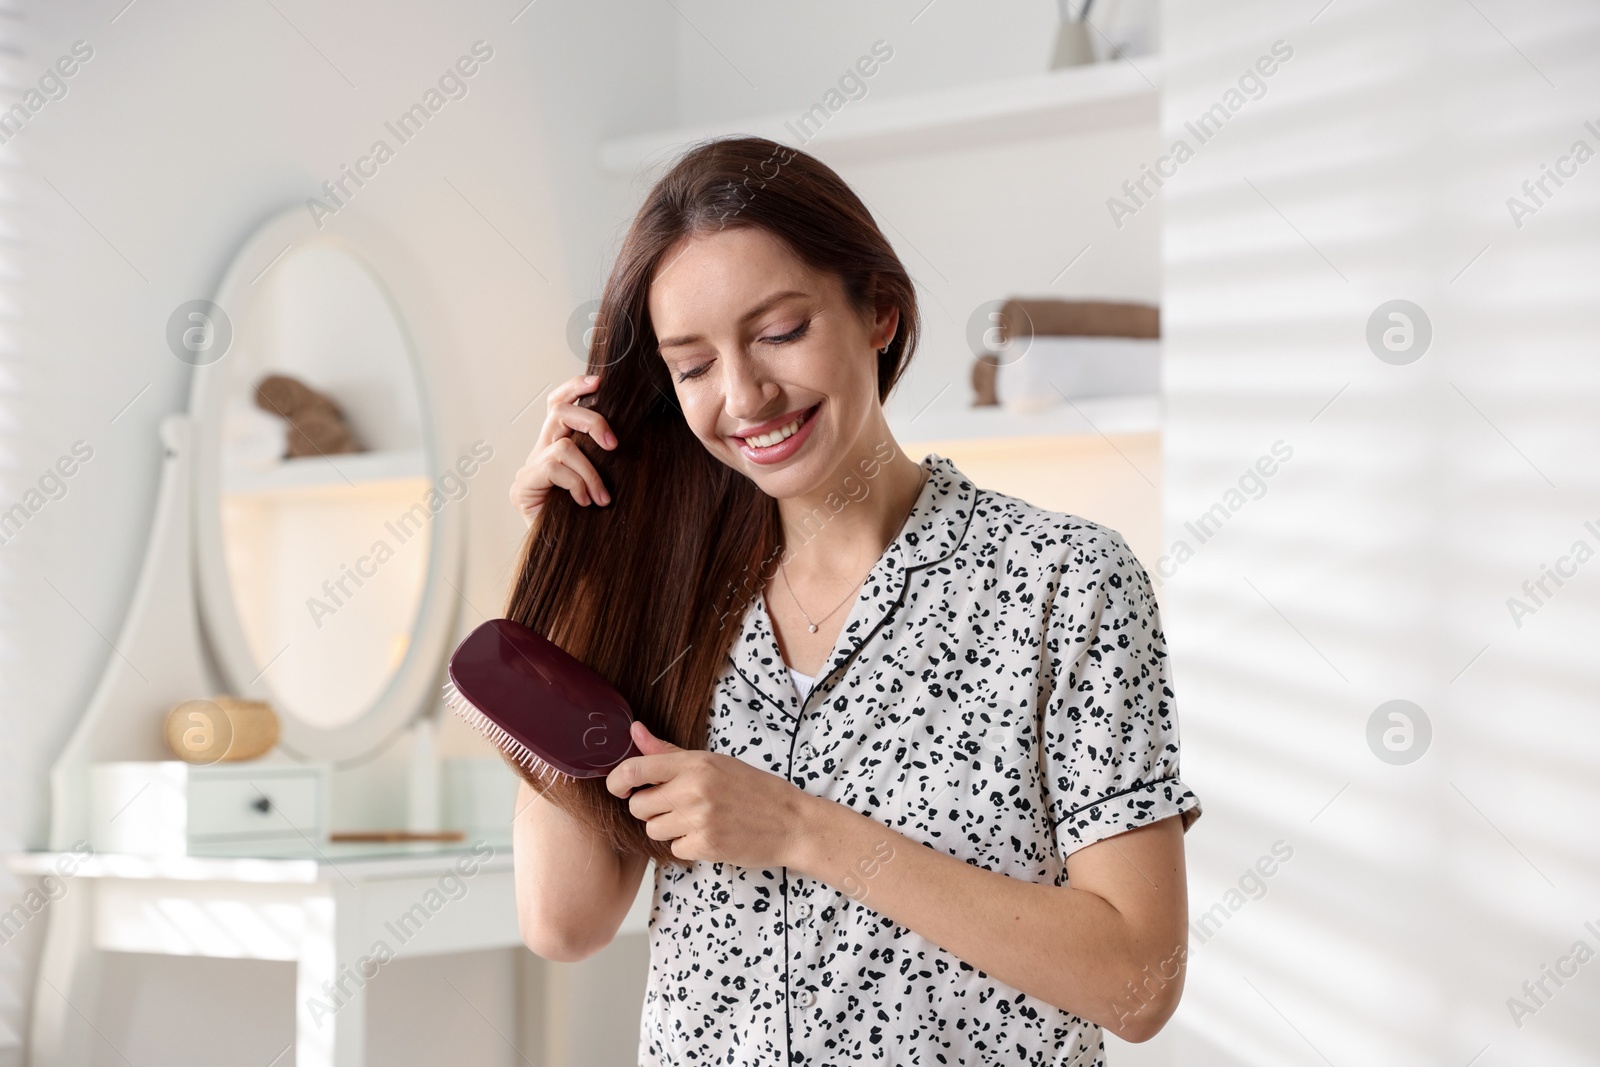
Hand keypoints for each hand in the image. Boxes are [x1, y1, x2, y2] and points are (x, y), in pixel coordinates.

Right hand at [509, 372, 617, 526]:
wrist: (569, 555)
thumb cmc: (588, 519)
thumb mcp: (602, 479)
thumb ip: (604, 456)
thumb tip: (630, 434)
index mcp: (557, 444)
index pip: (558, 403)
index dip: (575, 387)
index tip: (599, 381)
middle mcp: (540, 451)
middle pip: (559, 412)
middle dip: (592, 421)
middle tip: (613, 444)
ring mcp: (529, 468)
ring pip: (563, 445)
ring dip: (590, 470)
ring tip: (601, 497)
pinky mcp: (523, 486)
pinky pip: (554, 468)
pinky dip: (576, 483)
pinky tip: (584, 502)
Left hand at [606, 720, 816, 867]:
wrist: (791, 822)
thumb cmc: (753, 789)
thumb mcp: (714, 762)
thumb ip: (669, 752)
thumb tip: (635, 732)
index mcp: (695, 764)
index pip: (635, 770)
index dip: (617, 781)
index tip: (619, 788)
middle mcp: (694, 790)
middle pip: (638, 806)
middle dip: (650, 809)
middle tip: (674, 806)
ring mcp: (699, 820)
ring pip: (652, 830)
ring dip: (667, 829)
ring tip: (695, 821)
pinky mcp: (705, 846)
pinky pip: (673, 849)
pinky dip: (686, 845)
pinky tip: (707, 835)